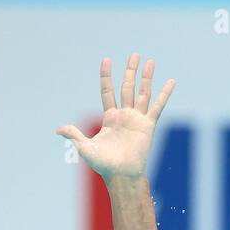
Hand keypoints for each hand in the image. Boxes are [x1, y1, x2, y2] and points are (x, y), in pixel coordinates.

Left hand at [56, 54, 173, 181]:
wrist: (120, 175)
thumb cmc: (103, 164)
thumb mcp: (85, 148)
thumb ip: (74, 135)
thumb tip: (58, 129)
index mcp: (110, 118)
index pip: (108, 92)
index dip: (106, 76)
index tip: (106, 60)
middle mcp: (124, 115)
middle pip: (127, 88)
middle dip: (130, 71)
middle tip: (134, 55)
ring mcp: (137, 119)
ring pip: (143, 93)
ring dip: (147, 77)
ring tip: (150, 61)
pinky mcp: (148, 125)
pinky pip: (157, 107)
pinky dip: (164, 94)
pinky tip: (171, 82)